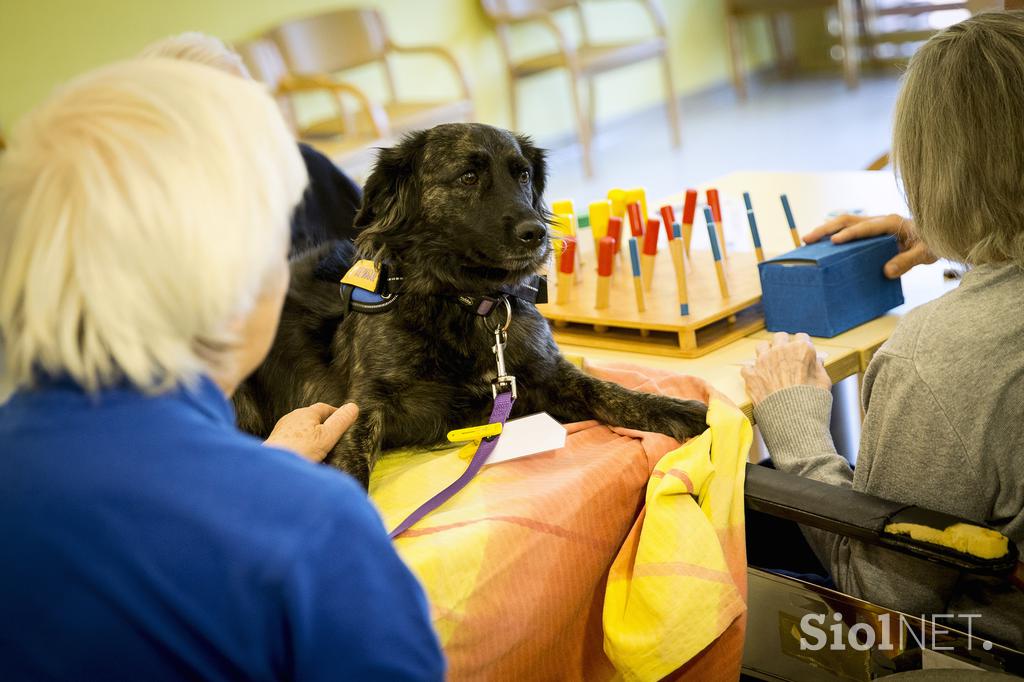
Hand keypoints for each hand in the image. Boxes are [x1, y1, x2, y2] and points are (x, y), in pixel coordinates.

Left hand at [264, 403, 358, 462]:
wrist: (273, 469)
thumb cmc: (300, 451)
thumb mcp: (327, 436)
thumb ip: (341, 422)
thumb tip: (353, 407)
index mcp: (306, 413)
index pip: (325, 408)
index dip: (336, 414)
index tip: (345, 422)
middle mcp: (291, 418)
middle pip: (312, 419)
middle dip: (324, 426)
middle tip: (335, 438)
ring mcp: (282, 431)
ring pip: (302, 431)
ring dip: (312, 438)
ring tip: (322, 452)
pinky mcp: (276, 444)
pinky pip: (294, 442)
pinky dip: (302, 447)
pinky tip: (307, 460)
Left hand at [741, 333, 830, 405]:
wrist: (793, 421)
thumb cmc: (813, 403)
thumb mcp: (824, 383)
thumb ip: (818, 367)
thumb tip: (816, 360)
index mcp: (801, 349)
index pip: (802, 337)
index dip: (803, 346)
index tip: (802, 354)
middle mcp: (780, 350)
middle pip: (780, 337)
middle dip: (783, 345)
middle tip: (786, 357)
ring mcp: (763, 361)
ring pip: (762, 346)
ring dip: (766, 353)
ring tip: (770, 364)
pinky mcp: (751, 375)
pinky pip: (747, 367)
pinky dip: (752, 372)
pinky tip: (758, 378)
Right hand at [802, 213, 936, 277]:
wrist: (939, 235)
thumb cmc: (934, 242)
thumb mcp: (926, 253)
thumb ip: (907, 261)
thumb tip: (886, 271)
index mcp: (891, 222)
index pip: (865, 227)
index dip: (849, 234)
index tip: (833, 242)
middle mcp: (879, 220)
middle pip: (847, 220)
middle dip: (826, 229)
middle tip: (807, 239)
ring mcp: (874, 225)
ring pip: (845, 223)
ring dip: (826, 230)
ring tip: (807, 241)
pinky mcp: (871, 233)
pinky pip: (849, 231)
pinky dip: (834, 235)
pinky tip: (823, 246)